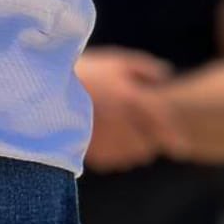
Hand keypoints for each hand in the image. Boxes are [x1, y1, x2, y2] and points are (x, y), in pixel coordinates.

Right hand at [76, 48, 187, 171]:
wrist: (41, 87)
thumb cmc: (82, 70)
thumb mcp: (115, 62)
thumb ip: (144, 69)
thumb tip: (165, 75)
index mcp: (130, 98)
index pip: (161, 124)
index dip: (174, 139)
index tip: (182, 150)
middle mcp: (118, 120)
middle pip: (147, 145)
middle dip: (150, 142)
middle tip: (144, 136)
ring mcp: (101, 137)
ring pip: (130, 156)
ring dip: (133, 150)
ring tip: (122, 136)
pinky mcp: (84, 150)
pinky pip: (110, 161)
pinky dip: (113, 154)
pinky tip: (107, 141)